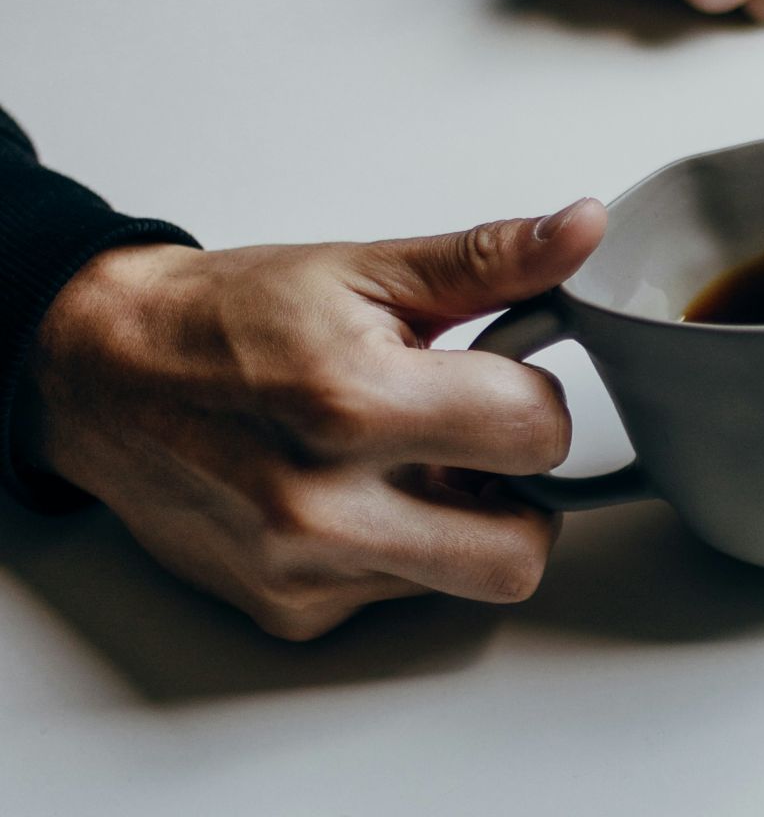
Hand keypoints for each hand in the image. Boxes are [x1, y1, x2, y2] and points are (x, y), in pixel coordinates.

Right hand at [17, 199, 607, 639]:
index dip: (536, 402)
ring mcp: (304, 568)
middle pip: (519, 553)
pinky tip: (359, 498)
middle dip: (524, 499)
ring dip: (461, 526)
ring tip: (409, 464)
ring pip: (462, 581)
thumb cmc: (232, 318)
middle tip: (482, 449)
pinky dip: (400, 553)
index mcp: (354, 401)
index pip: (537, 435)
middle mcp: (324, 502)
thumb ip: (490, 261)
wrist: (107, 372)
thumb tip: (580, 229)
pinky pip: (396, 599)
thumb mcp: (367, 270)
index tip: (503, 382)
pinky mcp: (288, 610)